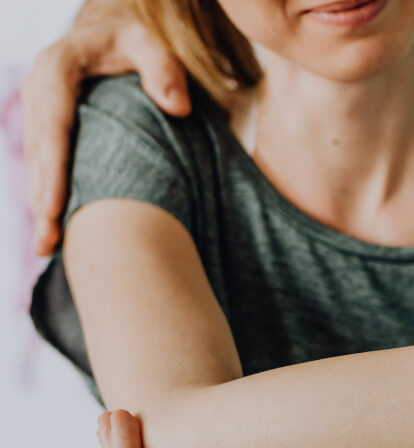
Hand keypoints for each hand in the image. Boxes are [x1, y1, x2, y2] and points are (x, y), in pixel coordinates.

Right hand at [22, 1, 189, 255]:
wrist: (110, 33)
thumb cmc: (134, 41)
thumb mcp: (150, 43)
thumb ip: (165, 69)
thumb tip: (179, 107)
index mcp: (57, 68)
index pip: (53, 122)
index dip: (52, 167)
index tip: (53, 206)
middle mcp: (40, 92)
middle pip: (38, 153)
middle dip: (41, 198)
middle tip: (49, 242)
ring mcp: (40, 113)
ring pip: (35, 165)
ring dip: (40, 206)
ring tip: (47, 248)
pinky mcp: (47, 130)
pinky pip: (45, 167)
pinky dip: (48, 197)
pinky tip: (55, 233)